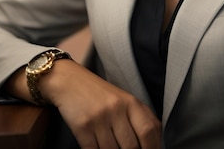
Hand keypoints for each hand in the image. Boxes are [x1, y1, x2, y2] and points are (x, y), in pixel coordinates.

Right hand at [44, 60, 161, 148]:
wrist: (69, 81)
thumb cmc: (98, 94)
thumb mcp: (123, 100)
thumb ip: (139, 118)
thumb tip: (154, 143)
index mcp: (131, 102)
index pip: (149, 130)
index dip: (152, 147)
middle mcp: (117, 108)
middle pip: (131, 146)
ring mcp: (100, 118)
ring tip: (112, 147)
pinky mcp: (83, 127)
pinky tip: (98, 147)